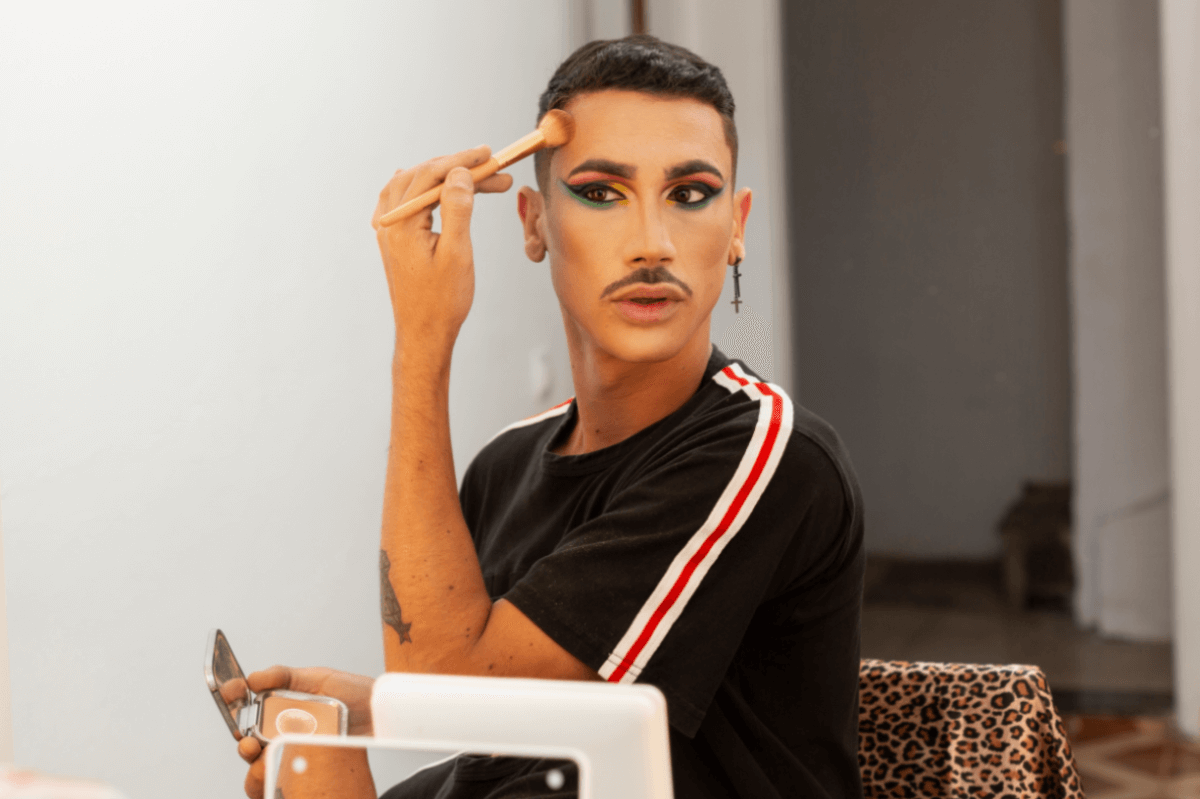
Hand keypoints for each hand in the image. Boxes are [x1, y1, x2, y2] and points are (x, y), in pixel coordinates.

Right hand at [236, 666, 373, 798]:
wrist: (381, 714)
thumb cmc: (353, 693)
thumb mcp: (319, 677)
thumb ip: (285, 676)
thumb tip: (254, 678)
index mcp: (280, 705)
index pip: (246, 707)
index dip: (232, 700)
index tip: (231, 693)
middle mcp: (282, 730)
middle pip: (248, 743)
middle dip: (242, 744)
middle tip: (248, 743)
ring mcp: (293, 750)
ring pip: (261, 767)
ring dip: (256, 765)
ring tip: (263, 759)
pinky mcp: (306, 767)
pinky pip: (283, 781)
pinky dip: (274, 781)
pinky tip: (277, 773)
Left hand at [371, 146, 512, 353]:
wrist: (424, 333)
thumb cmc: (442, 300)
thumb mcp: (457, 253)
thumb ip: (457, 209)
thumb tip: (459, 173)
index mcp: (402, 224)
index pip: (431, 175)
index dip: (462, 160)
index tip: (490, 155)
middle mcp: (389, 222)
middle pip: (423, 177)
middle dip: (459, 168)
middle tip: (494, 168)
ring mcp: (389, 230)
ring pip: (414, 186)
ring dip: (446, 178)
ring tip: (478, 179)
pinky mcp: (395, 238)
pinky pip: (406, 199)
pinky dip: (429, 189)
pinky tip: (443, 190)